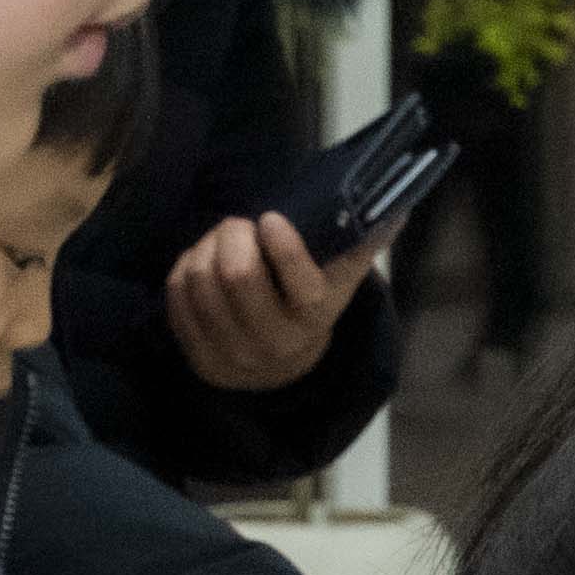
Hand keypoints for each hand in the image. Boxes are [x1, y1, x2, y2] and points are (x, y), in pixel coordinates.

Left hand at [169, 210, 386, 392]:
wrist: (283, 365)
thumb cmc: (310, 303)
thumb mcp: (341, 277)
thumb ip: (363, 241)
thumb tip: (397, 208)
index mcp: (314, 319)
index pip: (300, 284)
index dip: (284, 247)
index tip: (271, 219)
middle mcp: (274, 343)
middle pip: (237, 274)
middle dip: (233, 234)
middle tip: (240, 224)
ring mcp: (232, 354)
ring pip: (201, 279)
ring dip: (205, 247)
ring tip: (220, 242)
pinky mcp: (198, 356)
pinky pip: (177, 295)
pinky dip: (186, 267)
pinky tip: (202, 263)